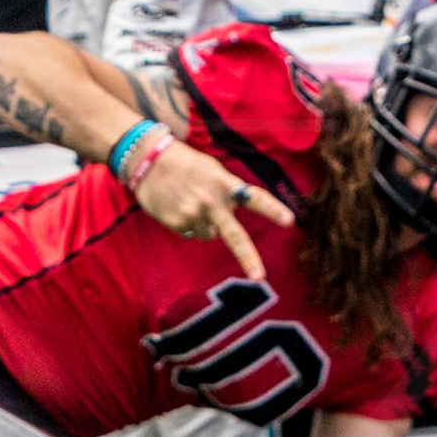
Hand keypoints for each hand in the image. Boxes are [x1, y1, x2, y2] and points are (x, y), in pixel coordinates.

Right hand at [125, 140, 284, 281]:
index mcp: (224, 183)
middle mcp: (210, 201)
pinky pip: (191, 233)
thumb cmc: (186, 164)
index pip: (253, 197)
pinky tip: (178, 207)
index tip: (290, 220)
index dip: (272, 209)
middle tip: (259, 277)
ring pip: (210, 235)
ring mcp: (192, 214)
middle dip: (247, 257)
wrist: (146, 159)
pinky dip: (188, 224)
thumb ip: (226, 191)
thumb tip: (229, 221)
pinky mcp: (176, 223)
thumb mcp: (211, 169)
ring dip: (206, 224)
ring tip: (191, 202)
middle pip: (234, 235)